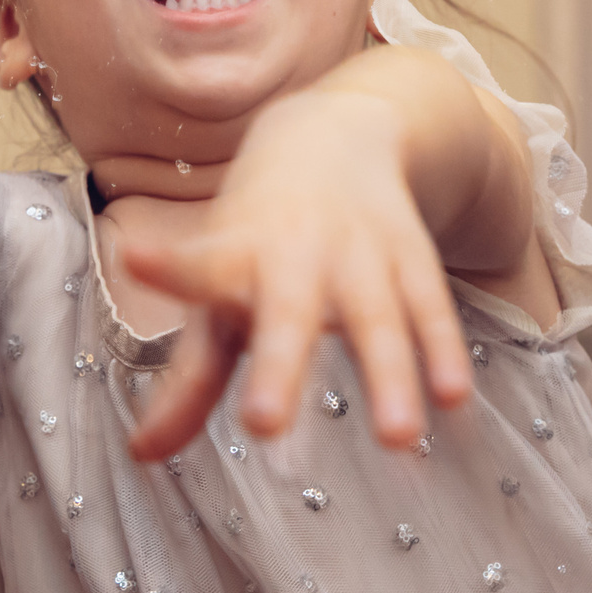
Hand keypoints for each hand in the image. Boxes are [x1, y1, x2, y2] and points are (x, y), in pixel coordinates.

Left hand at [121, 90, 475, 458]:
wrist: (332, 136)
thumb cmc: (258, 235)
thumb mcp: (219, 292)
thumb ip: (189, 379)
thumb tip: (140, 457)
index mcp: (235, 254)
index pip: (199, 264)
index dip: (169, 265)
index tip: (136, 257)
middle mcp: (296, 252)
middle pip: (288, 310)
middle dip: (279, 366)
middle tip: (264, 423)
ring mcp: (360, 253)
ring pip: (377, 316)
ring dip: (389, 375)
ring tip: (397, 439)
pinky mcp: (411, 256)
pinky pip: (431, 308)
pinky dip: (444, 351)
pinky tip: (455, 399)